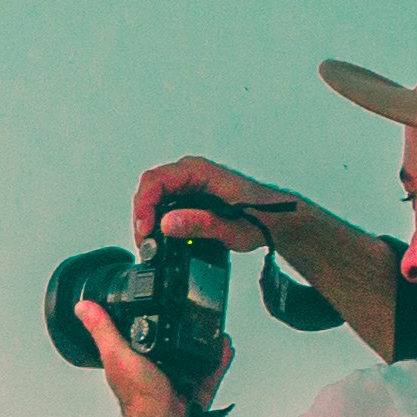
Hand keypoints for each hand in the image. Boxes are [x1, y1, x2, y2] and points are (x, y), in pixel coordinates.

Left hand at [76, 293, 213, 416]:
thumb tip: (84, 307)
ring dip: (204, 345)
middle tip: (192, 317)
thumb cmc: (140, 399)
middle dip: (183, 333)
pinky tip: (223, 349)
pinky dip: (218, 362)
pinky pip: (209, 374)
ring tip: (212, 330)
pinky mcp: (194, 394)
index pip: (140, 337)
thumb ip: (103, 330)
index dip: (148, 322)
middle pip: (171, 347)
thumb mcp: (118, 355)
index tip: (158, 306)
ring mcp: (176, 384)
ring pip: (193, 359)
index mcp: (133, 362)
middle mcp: (154, 373)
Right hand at [131, 154, 303, 253]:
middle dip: (142, 217)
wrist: (274, 220)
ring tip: (151, 245)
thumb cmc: (260, 218)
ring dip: (147, 221)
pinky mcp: (188, 196)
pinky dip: (157, 222)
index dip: (144, 207)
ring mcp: (187, 184)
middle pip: (149, 189)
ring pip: (153, 197)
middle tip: (145, 245)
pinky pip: (162, 204)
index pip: (155, 181)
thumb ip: (200, 224)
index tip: (146, 232)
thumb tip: (167, 223)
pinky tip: (160, 239)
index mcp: (199, 171)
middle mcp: (190, 173)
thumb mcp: (231, 227)